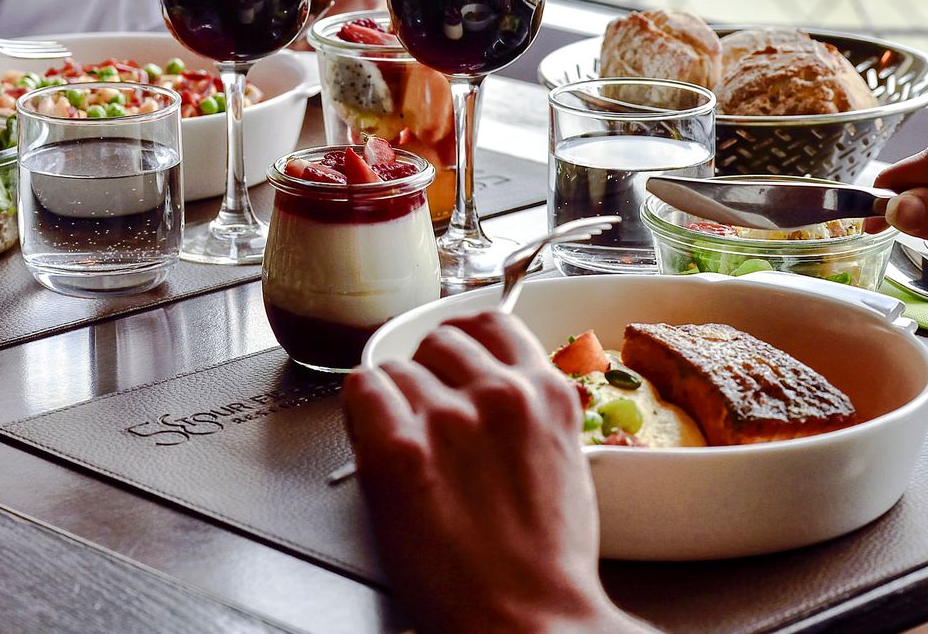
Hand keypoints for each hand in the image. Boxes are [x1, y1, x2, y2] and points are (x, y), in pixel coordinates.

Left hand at [342, 311, 652, 633]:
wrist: (526, 619)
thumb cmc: (546, 565)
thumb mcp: (566, 464)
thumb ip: (533, 414)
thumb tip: (499, 388)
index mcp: (545, 394)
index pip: (492, 323)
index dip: (464, 341)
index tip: (451, 356)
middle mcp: (497, 393)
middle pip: (438, 341)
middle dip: (427, 372)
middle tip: (422, 412)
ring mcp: (446, 417)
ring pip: (397, 368)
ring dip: (394, 400)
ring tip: (404, 446)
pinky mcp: (397, 447)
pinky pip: (362, 390)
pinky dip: (361, 412)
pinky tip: (374, 441)